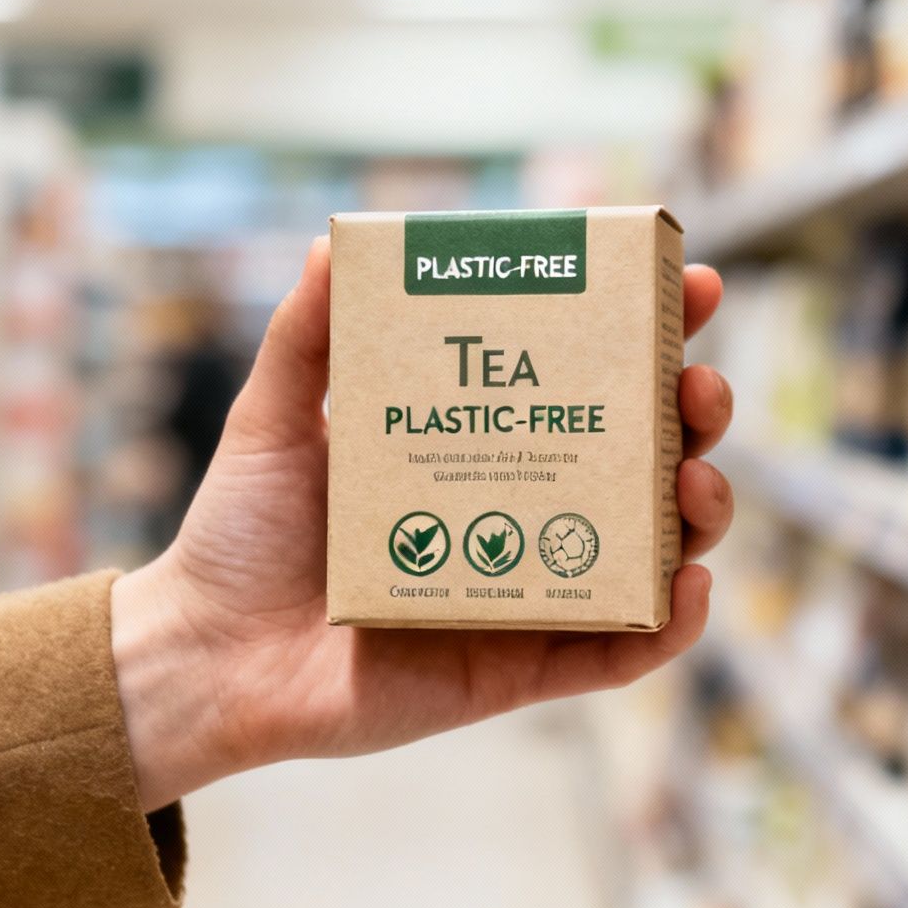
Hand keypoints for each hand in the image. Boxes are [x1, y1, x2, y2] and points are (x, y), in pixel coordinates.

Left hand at [111, 238, 733, 810]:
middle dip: (693, 414)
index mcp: (482, 441)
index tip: (691, 286)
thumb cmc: (241, 534)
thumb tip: (334, 240)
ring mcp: (528, 589)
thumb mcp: (273, 418)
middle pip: (643, 456)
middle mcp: (519, 509)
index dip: (651, 333)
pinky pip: (619, 652)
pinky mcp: (520, 667)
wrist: (209, 653)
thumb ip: (306, 335)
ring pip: (651, 549)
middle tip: (695, 389)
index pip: (587, 377)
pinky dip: (670, 626)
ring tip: (694, 482)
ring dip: (699, 511)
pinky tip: (688, 587)